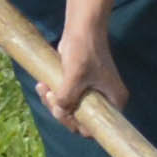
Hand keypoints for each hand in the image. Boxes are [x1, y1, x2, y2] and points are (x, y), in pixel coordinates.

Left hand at [37, 15, 126, 134]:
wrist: (82, 28)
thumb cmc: (84, 51)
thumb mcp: (74, 78)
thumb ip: (67, 99)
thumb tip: (59, 112)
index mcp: (114, 101)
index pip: (94, 127)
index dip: (75, 124)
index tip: (60, 111)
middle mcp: (106, 100)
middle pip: (79, 118)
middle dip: (60, 110)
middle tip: (48, 95)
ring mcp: (93, 93)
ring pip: (70, 108)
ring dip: (53, 102)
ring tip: (42, 88)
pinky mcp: (81, 86)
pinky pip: (66, 97)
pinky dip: (53, 94)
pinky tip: (42, 86)